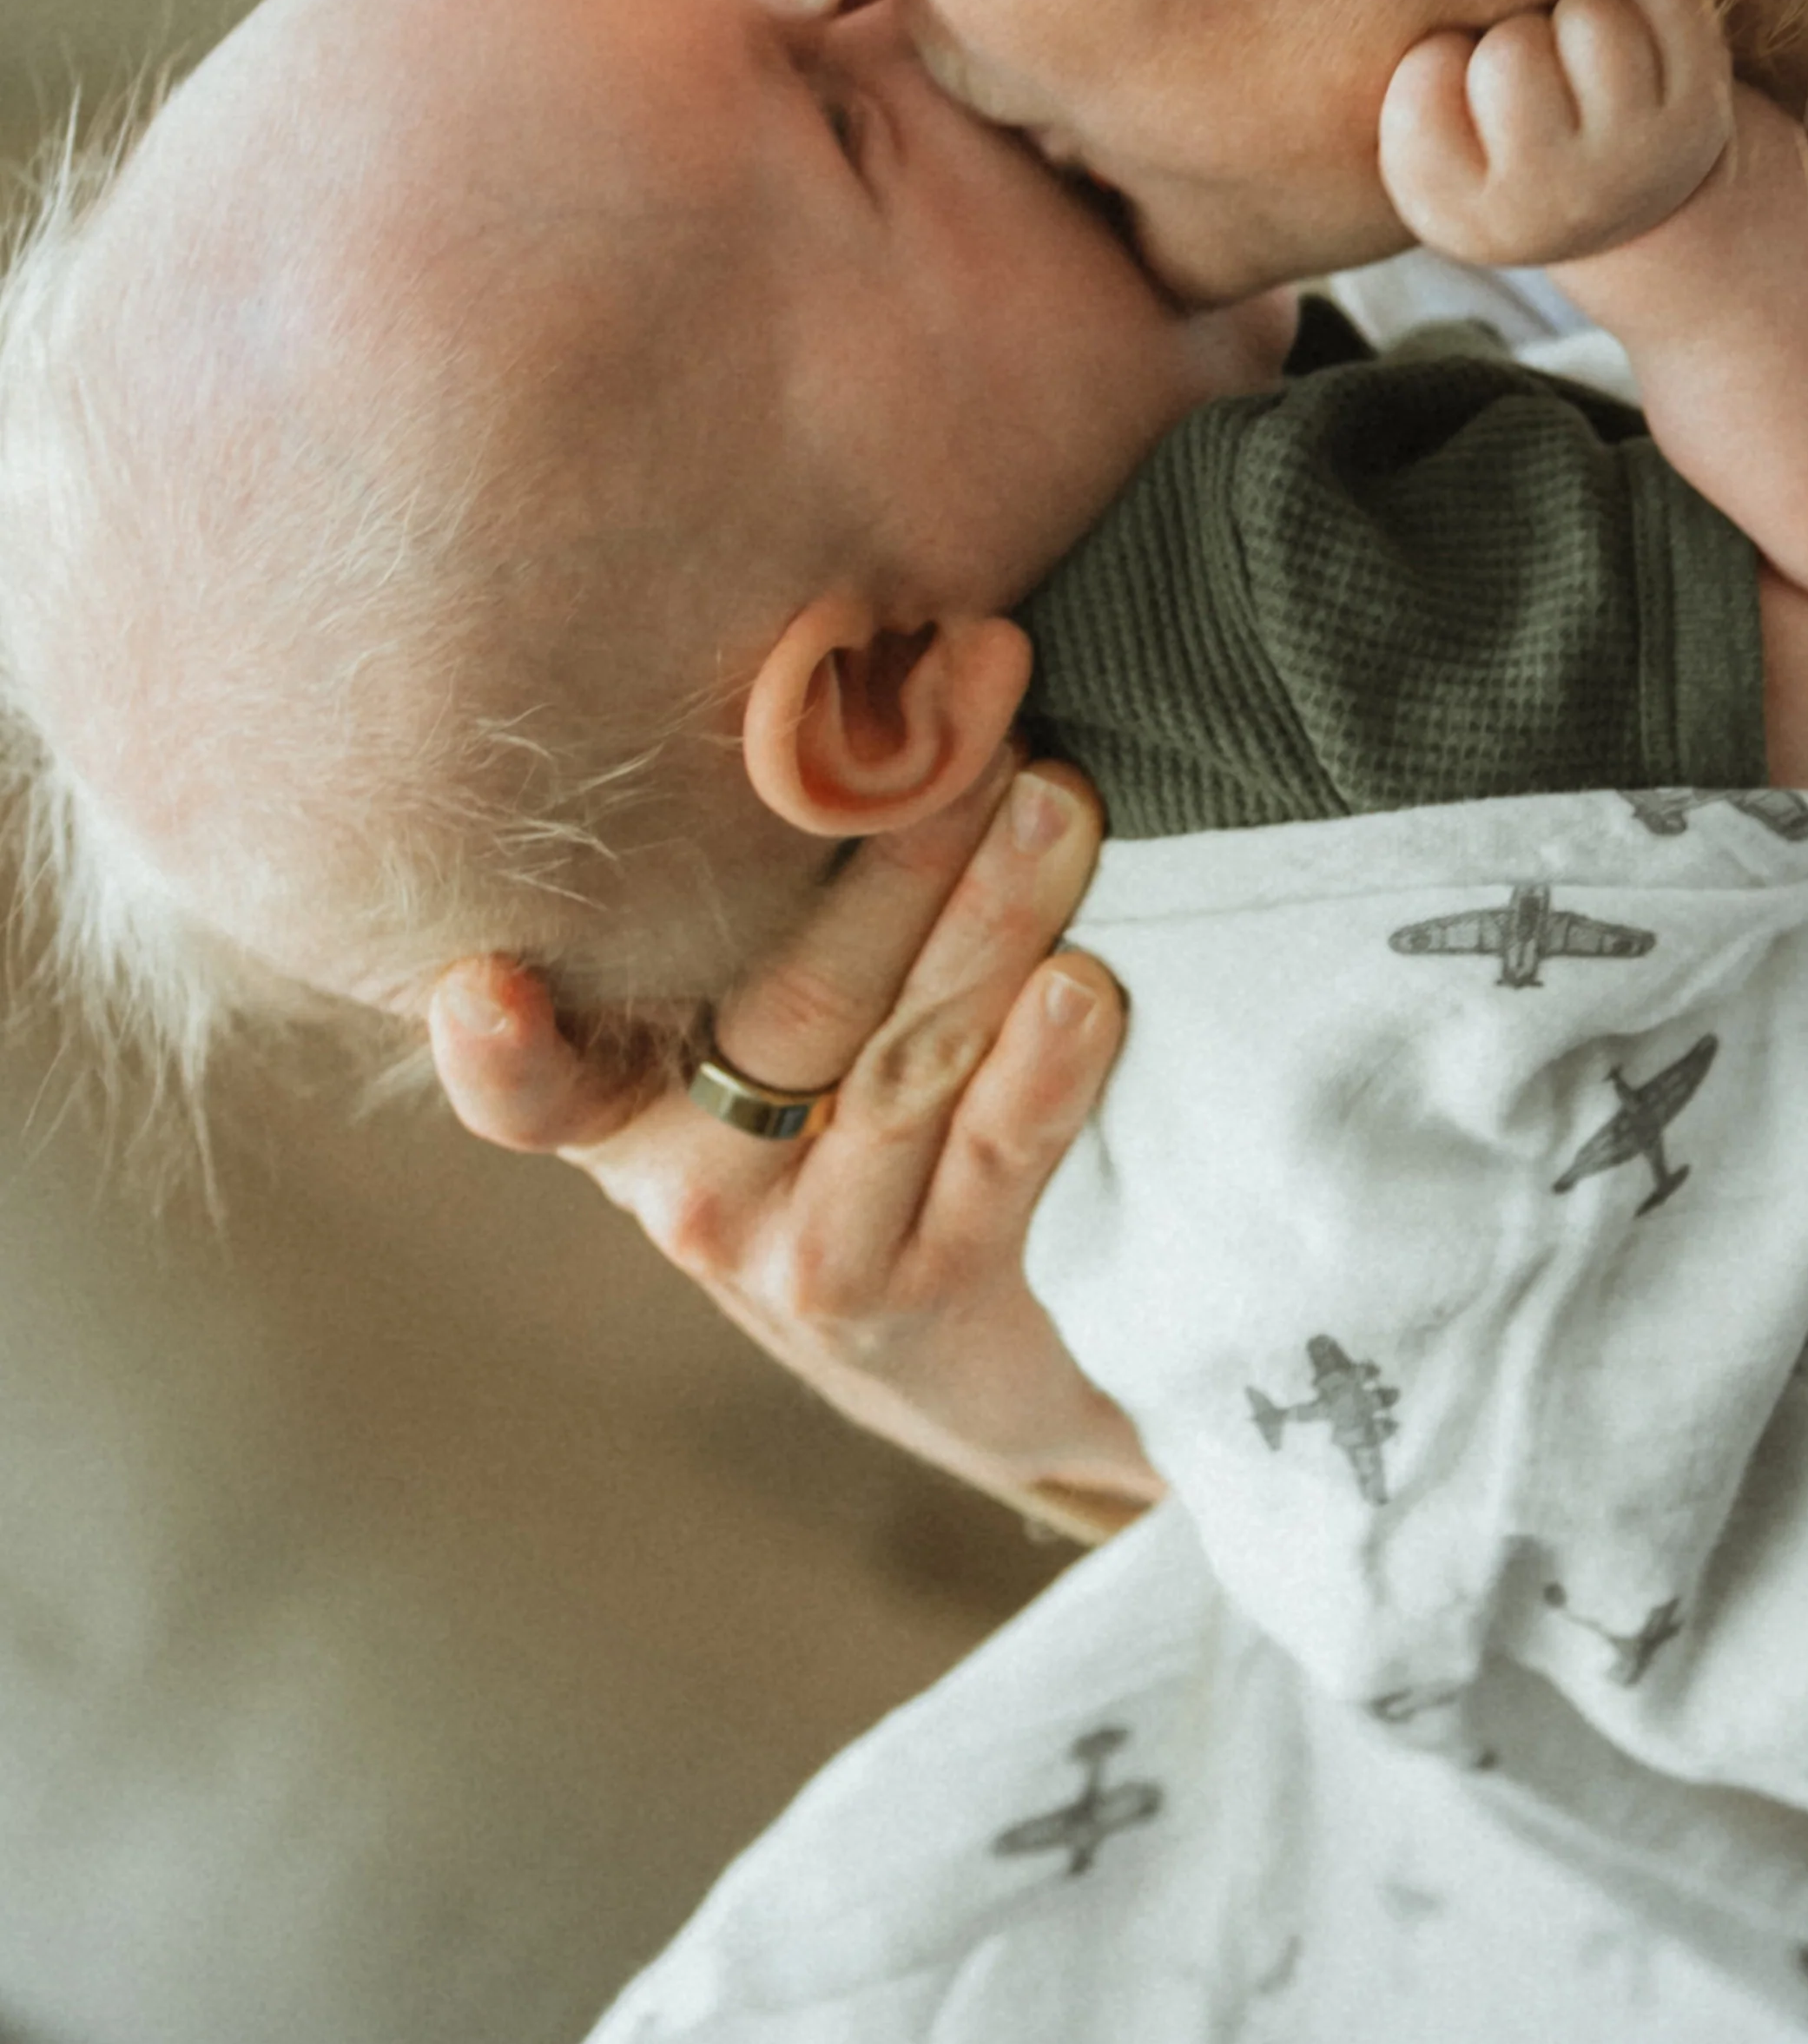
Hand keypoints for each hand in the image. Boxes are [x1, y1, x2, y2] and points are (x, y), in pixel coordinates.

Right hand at [426, 755, 1163, 1525]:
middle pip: (790, 997)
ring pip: (902, 1060)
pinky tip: (1086, 985)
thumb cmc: (863, 1138)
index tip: (484, 984)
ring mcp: (796, 1252)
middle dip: (891, 839)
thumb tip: (869, 682)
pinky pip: (991, 1158)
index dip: (498, 1043)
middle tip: (973, 707)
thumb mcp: (772, 1037)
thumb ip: (767, 908)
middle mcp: (683, 1187)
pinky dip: (1043, 1067)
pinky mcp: (917, 1298)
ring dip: (990, 917)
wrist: (973, 1361)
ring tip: (1058, 796)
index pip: (530, 1078)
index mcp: (619, 1103)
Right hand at [1378, 0, 1732, 269]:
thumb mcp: (1431, 125)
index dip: (1436, 61)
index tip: (1461, 88)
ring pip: (1590, 18)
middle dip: (1514, 38)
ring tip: (1580, 56)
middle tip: (1534, 75)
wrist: (1626, 190)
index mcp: (1464, 217)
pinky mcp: (1701, 118)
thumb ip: (1409, 53)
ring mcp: (1637, 165)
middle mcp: (1554, 207)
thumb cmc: (1503, 135)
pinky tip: (1631, 33)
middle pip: (1510, 53)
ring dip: (1580, 12)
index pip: (1419, 96)